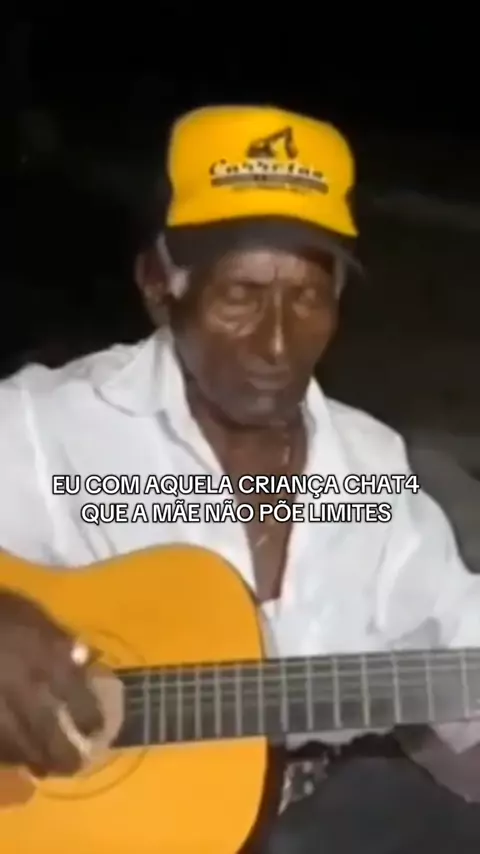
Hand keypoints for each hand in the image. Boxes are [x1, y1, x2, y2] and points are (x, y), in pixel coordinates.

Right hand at [0, 590, 102, 776]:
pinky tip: (11, 758)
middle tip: (75, 766)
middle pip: (45, 729)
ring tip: (44, 768)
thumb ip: (59, 638)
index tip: (97, 728)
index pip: (75, 693)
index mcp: (43, 656)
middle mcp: (22, 685)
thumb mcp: (32, 614)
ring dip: (32, 759)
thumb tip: (85, 658)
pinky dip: (4, 754)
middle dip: (62, 752)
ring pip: (15, 743)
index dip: (89, 714)